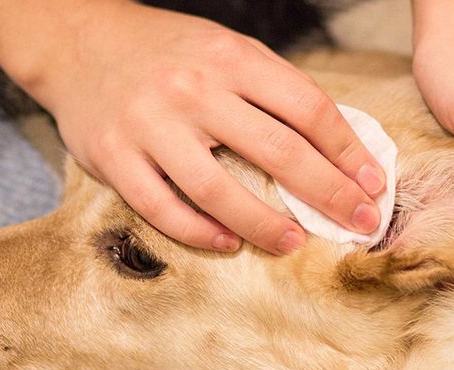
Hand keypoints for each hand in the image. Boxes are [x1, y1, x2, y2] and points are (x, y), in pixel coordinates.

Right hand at [25, 1, 384, 253]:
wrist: (81, 41)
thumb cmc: (167, 52)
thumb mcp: (225, 50)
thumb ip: (273, 89)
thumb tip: (334, 143)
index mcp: (231, 58)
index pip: (307, 108)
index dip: (348, 151)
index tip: (372, 183)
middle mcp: (194, 90)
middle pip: (278, 151)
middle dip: (330, 194)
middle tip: (362, 223)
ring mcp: (151, 125)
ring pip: (218, 189)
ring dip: (265, 224)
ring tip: (295, 243)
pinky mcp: (114, 157)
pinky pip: (162, 207)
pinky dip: (199, 232)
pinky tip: (229, 244)